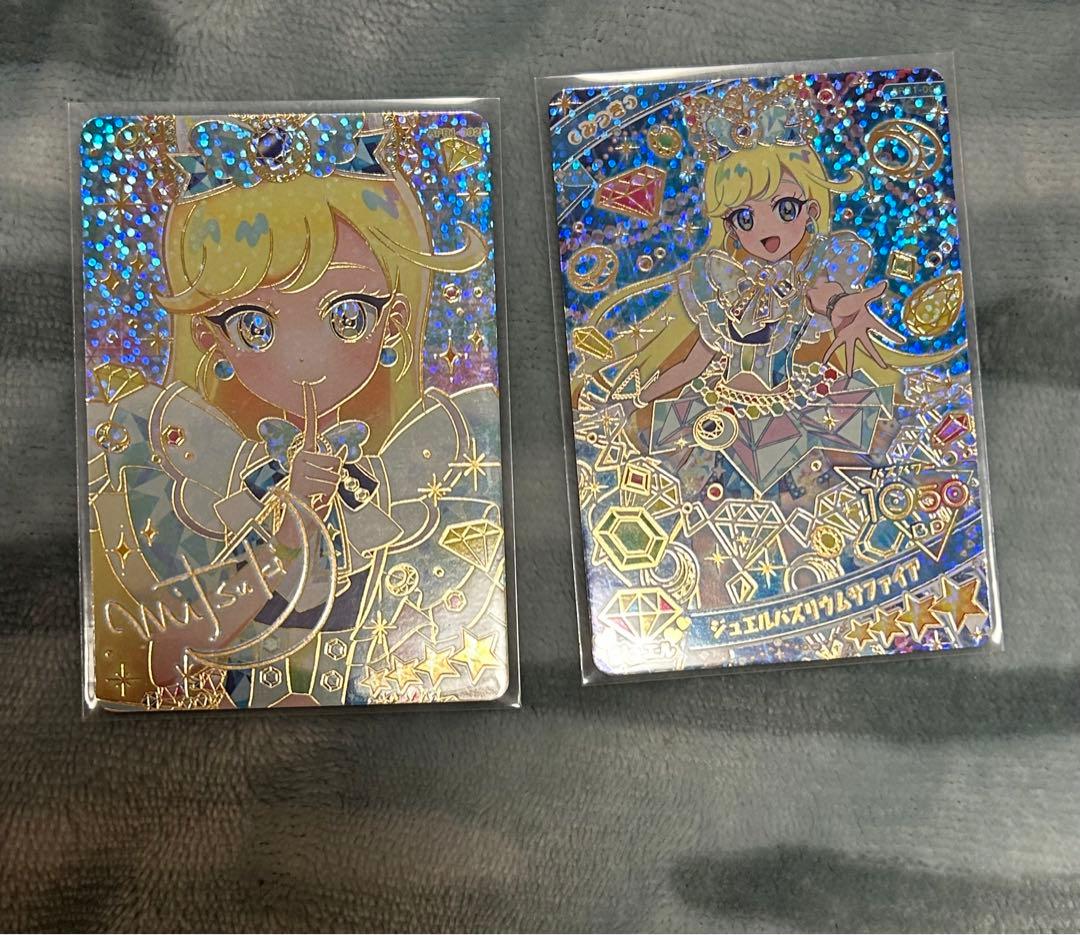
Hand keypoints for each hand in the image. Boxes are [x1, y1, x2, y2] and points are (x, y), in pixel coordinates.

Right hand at [286, 382, 340, 517]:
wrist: (296, 519)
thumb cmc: (312, 498)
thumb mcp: (326, 478)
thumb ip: (333, 464)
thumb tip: (342, 450)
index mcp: (305, 451)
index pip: (310, 424)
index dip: (310, 404)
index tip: (306, 383)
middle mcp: (300, 456)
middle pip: (337, 460)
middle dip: (336, 477)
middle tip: (321, 488)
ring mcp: (300, 468)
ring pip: (335, 475)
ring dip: (332, 489)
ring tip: (317, 495)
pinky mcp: (301, 481)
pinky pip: (330, 486)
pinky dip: (328, 496)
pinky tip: (314, 500)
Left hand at [824, 282, 904, 373]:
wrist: (837, 302)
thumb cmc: (850, 301)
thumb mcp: (861, 297)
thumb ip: (872, 292)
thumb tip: (884, 283)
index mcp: (867, 322)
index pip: (881, 329)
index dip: (891, 334)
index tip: (901, 341)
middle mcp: (859, 332)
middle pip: (869, 346)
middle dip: (876, 357)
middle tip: (885, 367)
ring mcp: (849, 335)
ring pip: (851, 351)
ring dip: (850, 362)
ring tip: (850, 375)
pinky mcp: (840, 335)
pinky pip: (834, 345)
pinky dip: (829, 352)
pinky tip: (824, 361)